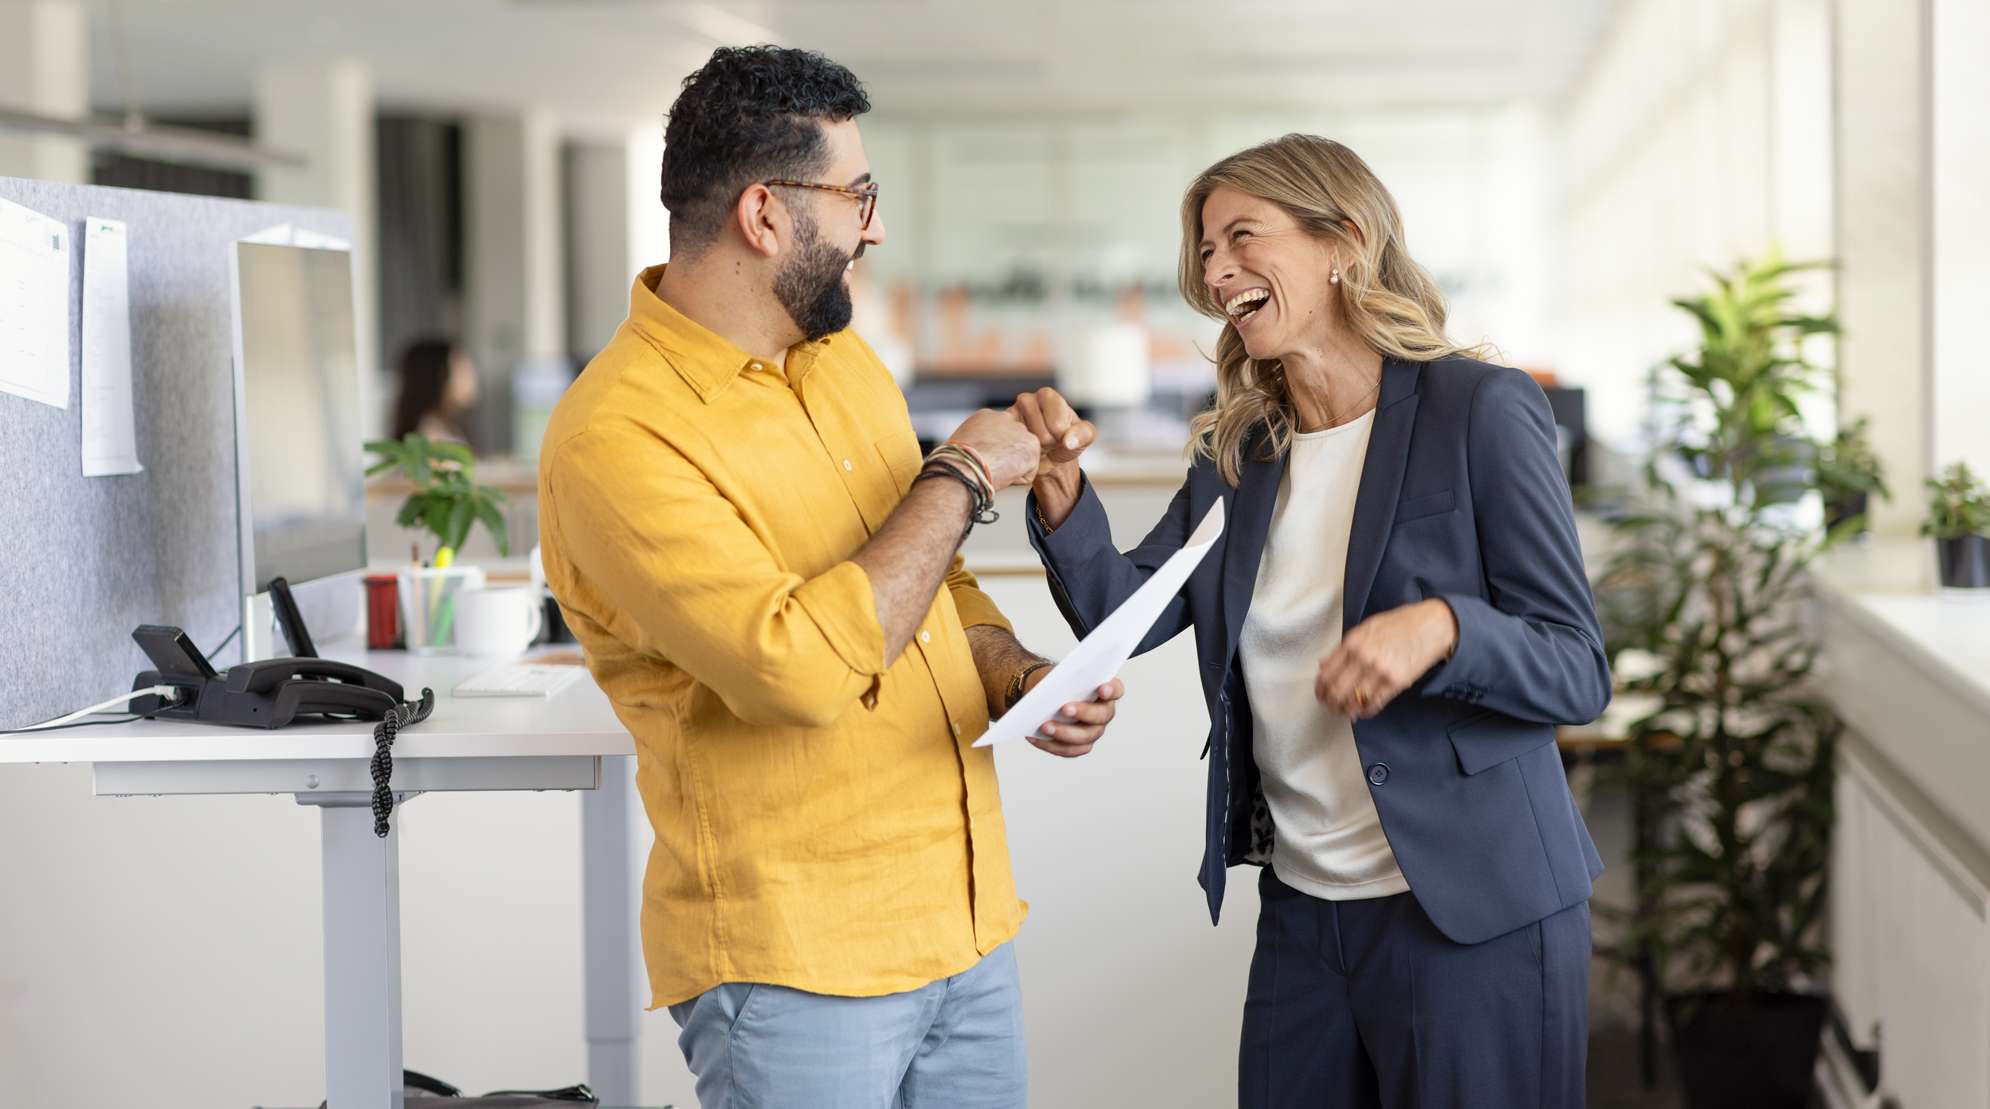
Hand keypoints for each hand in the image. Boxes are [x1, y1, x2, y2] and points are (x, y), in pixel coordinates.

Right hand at [947, 408, 1041, 488]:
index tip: (985, 461)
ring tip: (995, 472)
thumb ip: (978, 443)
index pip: (999, 434)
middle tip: (992, 469)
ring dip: (1013, 468)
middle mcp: (1004, 418)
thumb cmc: (956, 463)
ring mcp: (1020, 430)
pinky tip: (1003, 476)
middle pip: (1013, 443)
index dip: (994, 452)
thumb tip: (982, 456)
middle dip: (1008, 457)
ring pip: (1022, 457)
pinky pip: (1028, 471)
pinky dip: (1018, 479)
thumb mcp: (963, 444)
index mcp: (985, 416)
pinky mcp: (1032, 445)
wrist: (964, 467)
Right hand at [1009, 387, 1096, 526]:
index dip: (1062, 437)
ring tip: (1037, 444)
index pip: (1057, 425)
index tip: (1062, 436)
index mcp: (1048, 396)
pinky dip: (1022, 454)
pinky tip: (1025, 448)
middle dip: (1048, 444)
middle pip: (1041, 435)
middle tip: (1048, 442)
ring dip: (1035, 450)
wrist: (1048, 455)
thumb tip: (1068, 442)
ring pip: (1027, 443)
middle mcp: (1026, 400)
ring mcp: (1010, 416)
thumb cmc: (1066, 440)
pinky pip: (1013, 448)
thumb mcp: (1085, 437)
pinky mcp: (1000, 431)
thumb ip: (1083, 435)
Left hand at [1025, 674, 1125, 758]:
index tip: (1101, 688)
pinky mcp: (1080, 745)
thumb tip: (1053, 692)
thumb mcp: (1059, 676)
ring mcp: (1093, 731)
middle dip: (1083, 712)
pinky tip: (1033, 736)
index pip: (1116, 690)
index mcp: (1105, 691)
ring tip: (1044, 726)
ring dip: (1064, 733)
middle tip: (1065, 708)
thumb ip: (1063, 681)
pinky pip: (1068, 750)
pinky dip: (1050, 744)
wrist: (1045, 696)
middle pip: (1101, 716)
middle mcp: (1104, 713)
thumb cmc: (1057, 683)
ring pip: (1085, 737)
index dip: (1111, 690)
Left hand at [1315, 599, 1458, 718]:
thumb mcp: (1366, 628)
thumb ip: (1344, 648)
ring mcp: (1379, 672)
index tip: (1320, 693)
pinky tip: (1362, 711)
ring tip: (1345, 711)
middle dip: (1330, 702)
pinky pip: (1373, 704)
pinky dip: (1364, 711)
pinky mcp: (1396, 683)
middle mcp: (1363, 658)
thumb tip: (1324, 665)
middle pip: (1336, 690)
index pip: (1327, 673)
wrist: (1431, 626)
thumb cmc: (1400, 624)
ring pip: (1353, 701)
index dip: (1320, 688)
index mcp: (1352, 642)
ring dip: (1346, 709)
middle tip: (1330, 706)